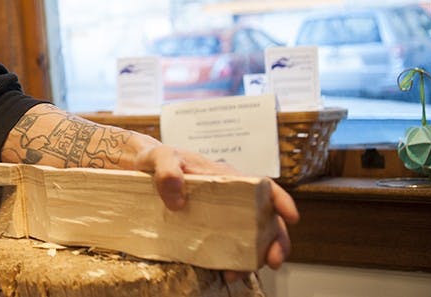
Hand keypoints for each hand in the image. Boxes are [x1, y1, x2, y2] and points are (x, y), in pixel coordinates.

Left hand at [134, 144, 298, 276]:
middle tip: (274, 260)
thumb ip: (166, 170)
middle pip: (265, 219)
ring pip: (250, 238)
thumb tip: (177, 197)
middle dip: (276, 240)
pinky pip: (226, 247)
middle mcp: (230, 198)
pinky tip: (223, 272)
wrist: (138, 171)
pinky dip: (231, 261)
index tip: (291, 217)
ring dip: (253, 257)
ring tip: (239, 273)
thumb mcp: (158, 157)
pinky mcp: (207, 230)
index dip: (281, 201)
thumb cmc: (154, 160)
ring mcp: (220, 216)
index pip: (262, 186)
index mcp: (225, 177)